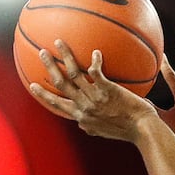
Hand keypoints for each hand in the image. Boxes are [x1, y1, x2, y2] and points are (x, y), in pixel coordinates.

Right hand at [28, 39, 159, 140]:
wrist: (142, 130)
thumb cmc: (126, 130)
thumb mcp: (101, 132)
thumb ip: (89, 126)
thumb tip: (82, 123)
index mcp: (81, 116)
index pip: (56, 104)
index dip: (43, 95)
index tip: (32, 85)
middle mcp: (84, 107)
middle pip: (60, 84)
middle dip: (49, 67)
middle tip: (42, 52)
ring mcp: (95, 98)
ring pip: (74, 74)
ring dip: (65, 56)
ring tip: (60, 43)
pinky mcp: (108, 90)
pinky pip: (96, 72)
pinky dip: (94, 61)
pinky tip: (95, 52)